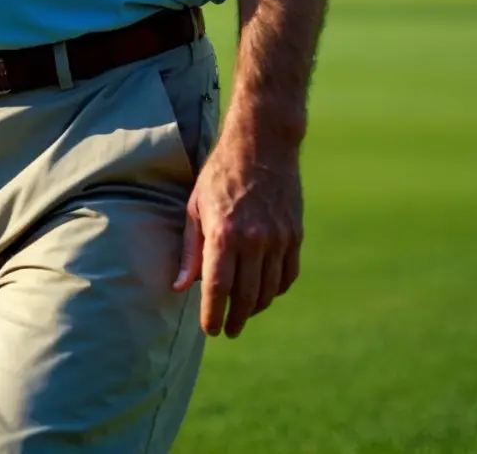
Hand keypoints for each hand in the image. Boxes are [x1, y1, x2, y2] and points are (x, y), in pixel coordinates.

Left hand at [173, 127, 302, 336]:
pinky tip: (264, 293)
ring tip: (243, 314)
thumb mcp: (195, 206)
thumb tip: (181, 287)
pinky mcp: (295, 235)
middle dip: (236, 318)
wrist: (262, 145)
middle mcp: (254, 240)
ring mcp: (279, 238)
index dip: (213, 313)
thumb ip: (191, 249)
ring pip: (269, 289)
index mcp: (224, 232)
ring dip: (256, 308)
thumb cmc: (219, 174)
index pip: (218, 288)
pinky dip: (276, 290)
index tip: (210, 329)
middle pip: (246, 295)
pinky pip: (288, 275)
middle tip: (228, 331)